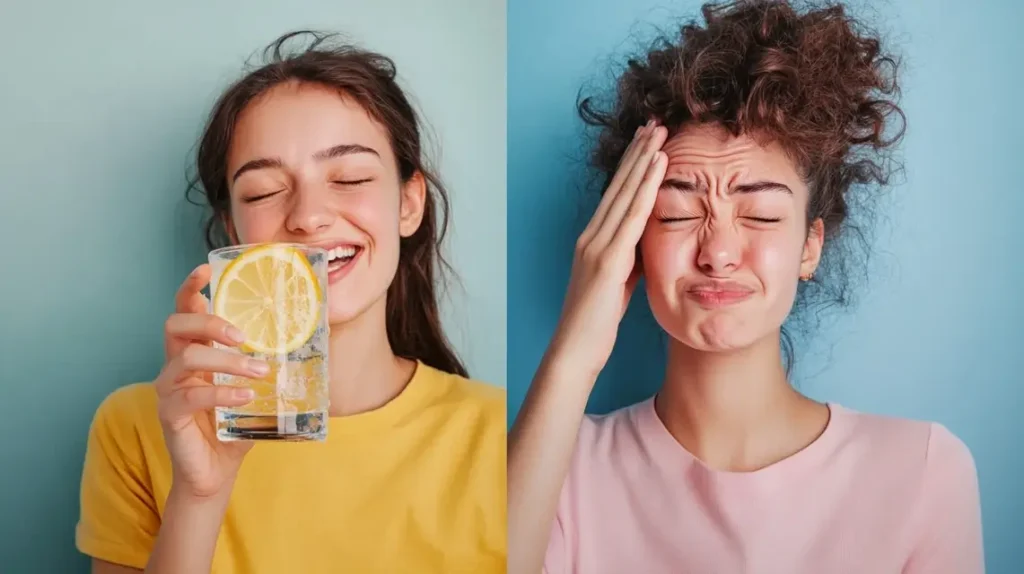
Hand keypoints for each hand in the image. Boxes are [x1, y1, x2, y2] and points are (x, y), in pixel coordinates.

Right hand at [154, 264, 265, 498]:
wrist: (216, 471)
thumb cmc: (234, 426)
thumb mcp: (256, 389)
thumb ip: (270, 365)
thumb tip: (313, 345)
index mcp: (194, 352)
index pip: (184, 310)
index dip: (191, 287)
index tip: (208, 271)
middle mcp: (175, 365)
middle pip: (176, 324)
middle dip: (211, 322)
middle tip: (244, 337)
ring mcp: (167, 389)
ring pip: (187, 358)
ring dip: (227, 361)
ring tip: (259, 371)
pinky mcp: (169, 415)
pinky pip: (190, 395)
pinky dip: (221, 392)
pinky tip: (246, 395)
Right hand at [549, 120, 667, 376]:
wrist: (574, 351)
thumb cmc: (596, 324)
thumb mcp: (619, 284)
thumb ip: (630, 260)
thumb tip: (648, 246)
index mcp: (593, 241)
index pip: (616, 196)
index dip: (631, 166)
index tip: (647, 141)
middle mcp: (591, 236)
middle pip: (618, 185)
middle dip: (637, 151)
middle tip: (654, 122)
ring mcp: (597, 246)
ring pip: (625, 193)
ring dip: (643, 158)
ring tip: (659, 131)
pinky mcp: (607, 260)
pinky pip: (631, 215)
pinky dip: (646, 186)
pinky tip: (658, 164)